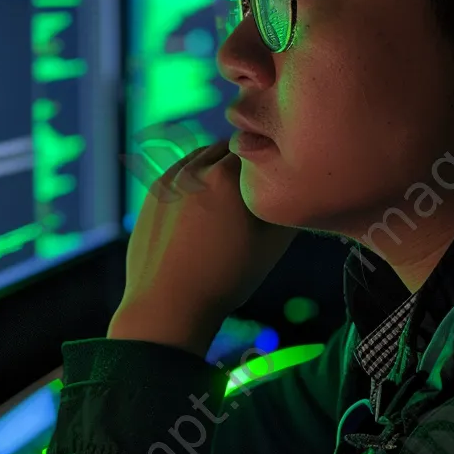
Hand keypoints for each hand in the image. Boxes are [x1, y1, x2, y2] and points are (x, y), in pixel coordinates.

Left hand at [109, 140, 296, 356]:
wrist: (168, 305)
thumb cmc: (226, 278)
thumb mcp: (272, 246)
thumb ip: (287, 209)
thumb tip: (299, 190)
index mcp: (226, 176)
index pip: (257, 148)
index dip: (270, 160)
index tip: (275, 176)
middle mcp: (195, 169)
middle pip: (228, 148)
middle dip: (243, 162)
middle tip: (254, 186)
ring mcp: (169, 178)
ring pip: (202, 157)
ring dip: (217, 166)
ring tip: (228, 196)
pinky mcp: (153, 192)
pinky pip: (180, 172)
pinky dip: (195, 179)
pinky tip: (203, 205)